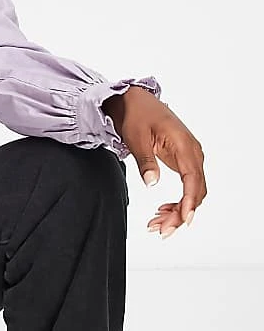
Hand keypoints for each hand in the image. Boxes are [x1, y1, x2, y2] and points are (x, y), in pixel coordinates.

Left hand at [103, 87, 206, 238]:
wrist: (135, 99)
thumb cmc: (136, 114)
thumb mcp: (136, 137)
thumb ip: (145, 161)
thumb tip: (152, 183)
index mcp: (184, 145)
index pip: (193, 179)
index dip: (189, 202)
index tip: (183, 220)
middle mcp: (192, 152)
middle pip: (196, 191)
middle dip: (181, 214)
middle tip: (161, 230)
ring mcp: (189, 157)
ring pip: (193, 191)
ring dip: (178, 211)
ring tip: (157, 225)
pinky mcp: (182, 160)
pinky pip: (187, 186)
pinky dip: (177, 202)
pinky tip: (162, 212)